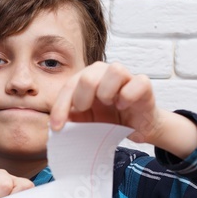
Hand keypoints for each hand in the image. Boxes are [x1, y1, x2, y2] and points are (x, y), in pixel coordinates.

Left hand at [49, 61, 196, 157]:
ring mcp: (126, 77)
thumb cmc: (111, 121)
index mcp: (88, 80)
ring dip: (107, 91)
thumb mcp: (86, 122)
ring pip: (115, 70)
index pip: (69, 86)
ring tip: (109, 104)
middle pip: (88, 75)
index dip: (60, 107)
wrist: (137, 128)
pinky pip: (138, 82)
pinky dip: (128, 96)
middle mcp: (105, 73)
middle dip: (82, 97)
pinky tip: (124, 106)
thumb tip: (52, 126)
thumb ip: (71, 119)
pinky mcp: (143, 85)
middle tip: (86, 110)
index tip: (57, 127)